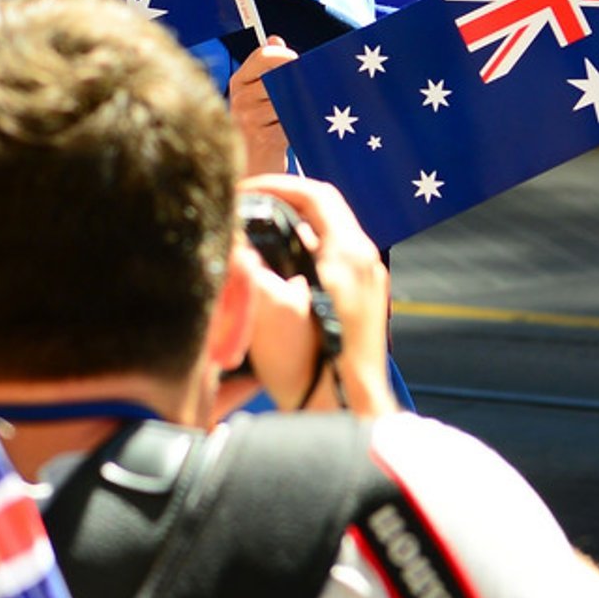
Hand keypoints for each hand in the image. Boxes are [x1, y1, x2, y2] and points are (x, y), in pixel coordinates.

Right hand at [228, 39, 297, 175]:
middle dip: (300, 84)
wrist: (251, 169)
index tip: (300, 62)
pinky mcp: (264, 139)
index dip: (286, 55)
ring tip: (307, 112)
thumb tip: (275, 38)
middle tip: (312, 89)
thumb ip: (266, 68)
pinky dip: (303, 124)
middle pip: (281, 76)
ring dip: (304, 106)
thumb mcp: (257, 96)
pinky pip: (294, 121)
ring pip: (290, 100)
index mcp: (238, 82)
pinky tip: (301, 129)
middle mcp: (240, 99)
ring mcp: (249, 120)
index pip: (264, 55)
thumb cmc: (259, 129)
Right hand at [234, 175, 392, 414]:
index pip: (316, 194)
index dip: (277, 184)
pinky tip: (275, 279)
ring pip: (326, 241)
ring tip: (255, 243)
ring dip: (290, 235)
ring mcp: (369, 284)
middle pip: (322, 215)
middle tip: (247, 211)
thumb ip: (246, 270)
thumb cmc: (310, 367)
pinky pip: (332, 265)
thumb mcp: (267, 312)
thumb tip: (230, 243)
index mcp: (349, 253)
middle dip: (282, 208)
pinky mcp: (364, 305)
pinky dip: (302, 259)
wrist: (345, 413)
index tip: (246, 189)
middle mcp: (365, 261)